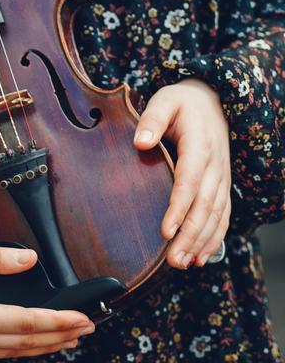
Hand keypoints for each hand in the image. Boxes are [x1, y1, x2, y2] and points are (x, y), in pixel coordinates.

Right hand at [0, 247, 94, 357]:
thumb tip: (29, 259)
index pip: (26, 322)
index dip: (59, 320)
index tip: (83, 316)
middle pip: (25, 343)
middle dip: (60, 336)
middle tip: (88, 328)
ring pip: (13, 352)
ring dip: (44, 346)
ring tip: (69, 339)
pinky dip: (21, 349)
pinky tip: (30, 342)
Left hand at [134, 78, 230, 267]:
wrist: (212, 99)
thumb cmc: (182, 102)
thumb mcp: (165, 100)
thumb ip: (152, 119)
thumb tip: (140, 142)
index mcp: (199, 146)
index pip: (189, 182)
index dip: (179, 208)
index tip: (166, 231)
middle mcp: (215, 165)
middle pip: (205, 206)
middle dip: (190, 235)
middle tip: (173, 260)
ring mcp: (221, 177)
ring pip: (216, 215)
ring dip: (201, 242)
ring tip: (182, 264)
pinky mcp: (221, 185)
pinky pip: (222, 215)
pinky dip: (213, 238)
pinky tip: (200, 257)